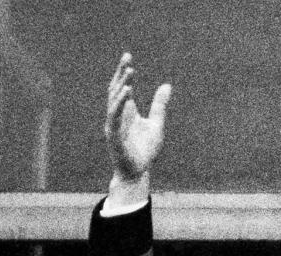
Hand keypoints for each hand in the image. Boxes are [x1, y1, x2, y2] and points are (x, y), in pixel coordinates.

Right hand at [105, 53, 171, 184]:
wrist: (138, 173)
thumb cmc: (145, 151)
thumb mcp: (156, 124)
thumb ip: (159, 105)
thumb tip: (167, 85)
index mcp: (126, 113)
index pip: (122, 88)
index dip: (124, 73)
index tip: (128, 58)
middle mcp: (117, 117)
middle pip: (115, 90)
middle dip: (120, 74)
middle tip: (127, 57)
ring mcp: (113, 126)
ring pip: (114, 101)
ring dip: (121, 86)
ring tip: (130, 72)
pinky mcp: (113, 137)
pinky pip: (114, 117)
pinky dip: (119, 104)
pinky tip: (127, 93)